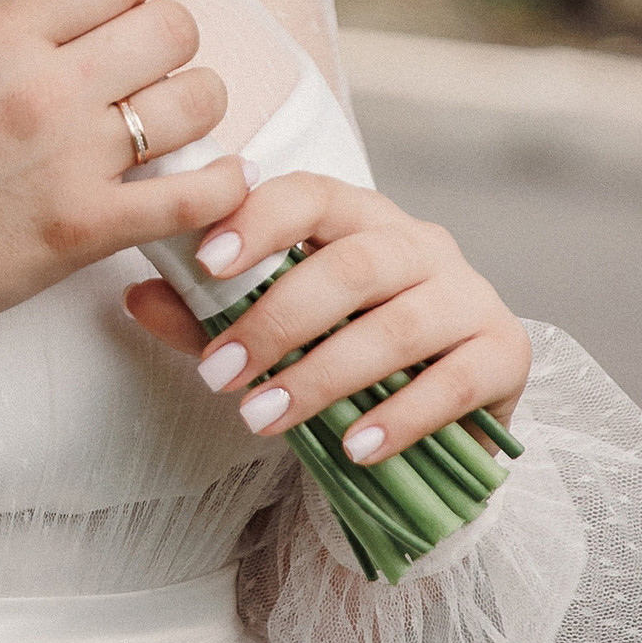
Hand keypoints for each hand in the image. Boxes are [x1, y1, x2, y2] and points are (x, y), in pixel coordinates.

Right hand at [0, 0, 238, 336]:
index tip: (110, 11)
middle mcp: (46, 86)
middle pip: (174, 26)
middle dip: (166, 40)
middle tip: (140, 67)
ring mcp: (75, 160)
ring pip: (199, 100)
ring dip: (191, 106)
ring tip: (165, 122)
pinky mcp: (91, 229)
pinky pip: (198, 195)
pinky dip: (221, 187)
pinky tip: (215, 181)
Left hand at [122, 172, 530, 473]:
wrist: (436, 417)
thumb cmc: (341, 355)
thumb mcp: (269, 334)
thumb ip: (207, 316)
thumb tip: (136, 296)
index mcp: (359, 217)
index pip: (311, 193)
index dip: (259, 220)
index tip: (205, 263)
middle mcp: (420, 243)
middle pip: (354, 264)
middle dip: (278, 320)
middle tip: (218, 375)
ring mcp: (469, 295)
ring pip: (399, 325)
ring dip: (324, 376)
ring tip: (262, 419)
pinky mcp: (505, 352)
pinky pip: (455, 382)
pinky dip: (399, 418)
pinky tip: (352, 448)